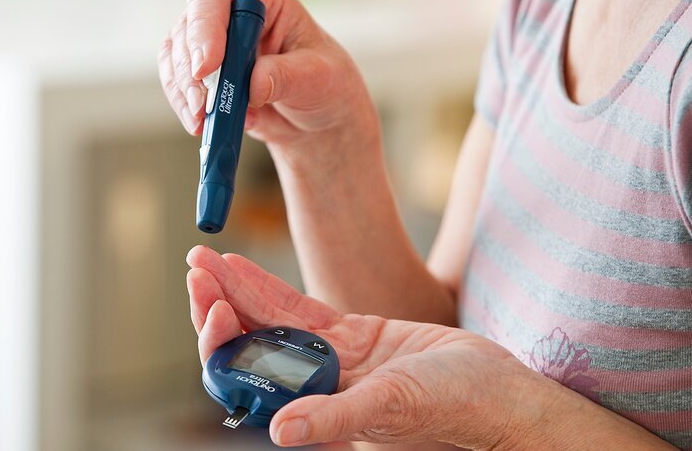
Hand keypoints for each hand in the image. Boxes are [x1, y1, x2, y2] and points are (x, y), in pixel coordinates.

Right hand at [158, 0, 377, 151]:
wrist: (317, 119)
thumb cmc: (324, 84)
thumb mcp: (318, 77)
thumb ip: (287, 76)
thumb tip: (255, 82)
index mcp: (264, 0)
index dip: (206, 26)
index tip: (208, 67)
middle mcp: (233, 15)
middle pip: (190, 26)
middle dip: (190, 70)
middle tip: (204, 105)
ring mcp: (214, 45)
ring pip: (175, 54)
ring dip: (183, 91)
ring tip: (202, 121)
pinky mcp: (203, 75)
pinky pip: (177, 83)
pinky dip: (184, 105)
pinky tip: (203, 124)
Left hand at [186, 245, 541, 448]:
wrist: (497, 392)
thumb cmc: (454, 408)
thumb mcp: (393, 406)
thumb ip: (337, 418)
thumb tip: (283, 434)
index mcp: (314, 409)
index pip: (249, 376)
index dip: (222, 340)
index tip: (208, 302)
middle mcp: (314, 385)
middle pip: (250, 344)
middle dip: (218, 306)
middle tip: (194, 266)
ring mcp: (331, 360)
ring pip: (270, 321)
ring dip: (236, 290)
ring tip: (204, 258)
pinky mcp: (352, 337)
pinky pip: (300, 311)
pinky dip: (269, 288)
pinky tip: (242, 267)